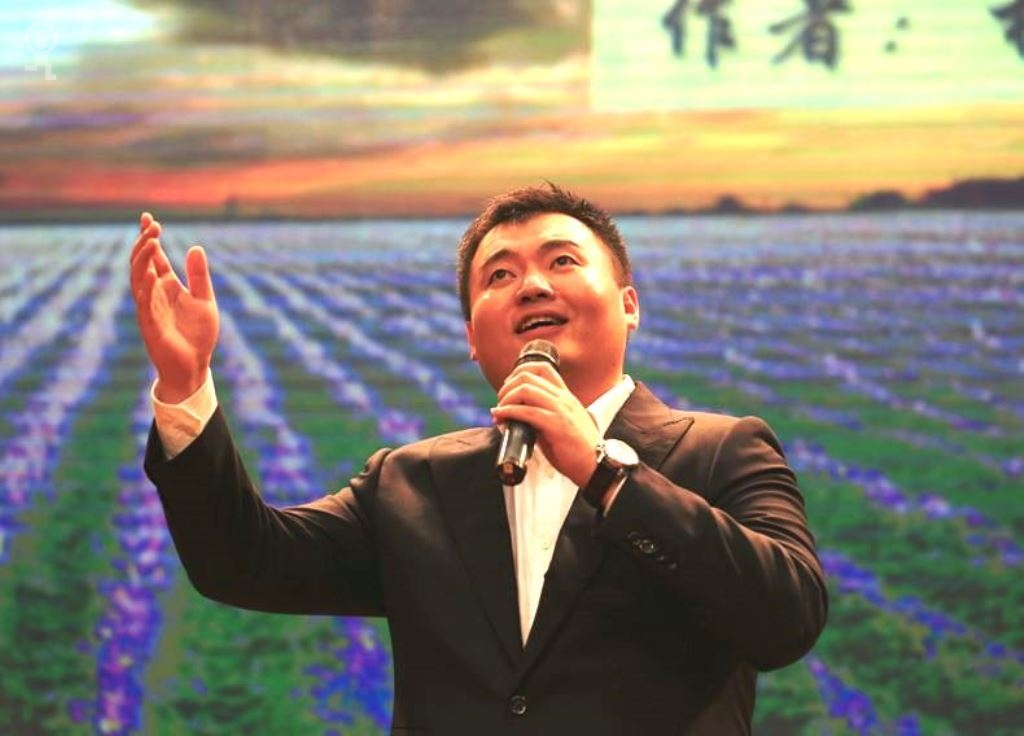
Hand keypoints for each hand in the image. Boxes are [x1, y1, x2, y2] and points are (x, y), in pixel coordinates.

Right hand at [129, 212, 219, 402]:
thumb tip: (196, 247)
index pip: (154, 257)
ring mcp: (149, 308)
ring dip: (143, 259)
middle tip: (152, 226)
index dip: (149, 237)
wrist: (194, 366)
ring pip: (138, 278)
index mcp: (167, 286)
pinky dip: (145, 286)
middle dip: (145, 243)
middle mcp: (154, 293)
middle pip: (143, 262)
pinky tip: (149, 271)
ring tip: (150, 241)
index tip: (148, 217)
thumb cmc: (197, 335)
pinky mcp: (149, 324)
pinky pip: (143, 302)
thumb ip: (199, 276)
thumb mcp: (204, 300)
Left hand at [490, 361, 600, 486]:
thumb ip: (542, 416)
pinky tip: (501, 418)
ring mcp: (561, 409)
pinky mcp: (558, 425)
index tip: (508, 388)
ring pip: (526, 390)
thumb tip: (516, 416)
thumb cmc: (577, 450)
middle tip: (500, 402)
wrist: (596, 465)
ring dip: (506, 399)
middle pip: (528, 376)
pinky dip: (509, 412)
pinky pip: (527, 412)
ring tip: (499, 411)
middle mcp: (564, 398)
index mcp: (565, 396)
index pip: (542, 368)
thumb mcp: (560, 424)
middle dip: (507, 386)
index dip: (519, 373)